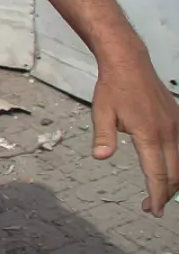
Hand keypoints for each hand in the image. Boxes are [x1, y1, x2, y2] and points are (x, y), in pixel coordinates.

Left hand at [90, 41, 178, 216]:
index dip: (157, 195)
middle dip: (165, 194)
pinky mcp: (178, 120)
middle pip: (174, 173)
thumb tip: (101, 157)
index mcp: (149, 133)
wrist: (129, 63)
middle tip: (151, 207)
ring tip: (158, 192)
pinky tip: (166, 170)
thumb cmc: (113, 88)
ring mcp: (176, 126)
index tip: (153, 209)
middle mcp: (168, 132)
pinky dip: (177, 164)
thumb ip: (103, 136)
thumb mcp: (101, 112)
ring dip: (173, 181)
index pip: (157, 173)